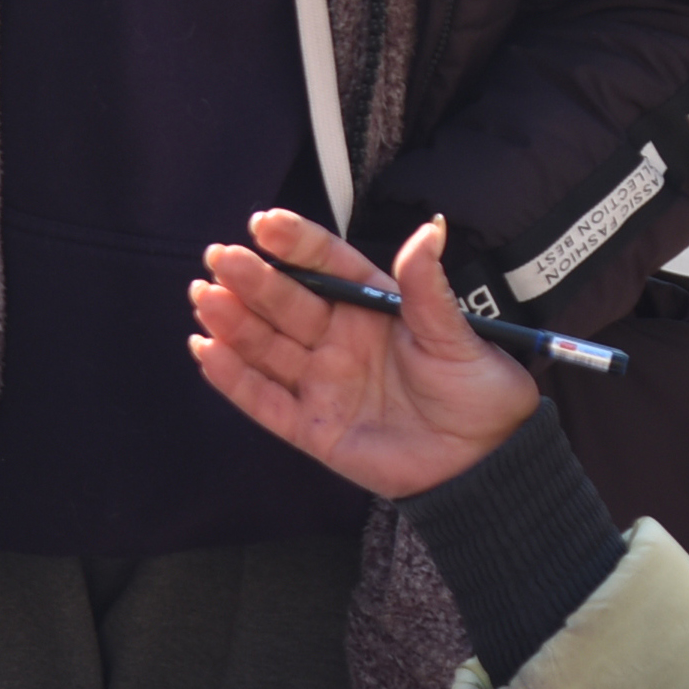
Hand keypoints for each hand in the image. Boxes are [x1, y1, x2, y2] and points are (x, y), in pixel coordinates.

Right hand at [188, 212, 537, 501]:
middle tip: (220, 259)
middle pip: (286, 303)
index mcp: (371, 308)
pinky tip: (205, 351)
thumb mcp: (457, 337)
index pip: (326, 266)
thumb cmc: (478, 393)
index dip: (295, 245)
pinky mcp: (313, 428)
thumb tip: (428, 230)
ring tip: (204, 297)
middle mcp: (340, 340)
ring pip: (267, 347)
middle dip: (252, 280)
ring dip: (233, 322)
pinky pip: (265, 401)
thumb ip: (428, 289)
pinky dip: (233, 379)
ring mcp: (323, 383)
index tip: (265, 224)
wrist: (483, 464)